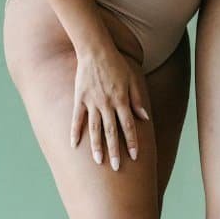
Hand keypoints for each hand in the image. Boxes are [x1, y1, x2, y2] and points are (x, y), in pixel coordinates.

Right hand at [70, 46, 148, 169]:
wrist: (95, 50)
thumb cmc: (116, 64)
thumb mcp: (132, 79)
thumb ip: (138, 99)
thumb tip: (145, 118)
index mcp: (121, 100)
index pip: (128, 126)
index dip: (132, 142)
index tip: (134, 157)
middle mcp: (107, 104)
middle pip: (112, 132)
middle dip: (115, 151)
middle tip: (116, 168)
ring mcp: (92, 103)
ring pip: (95, 129)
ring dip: (97, 146)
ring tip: (98, 161)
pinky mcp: (79, 99)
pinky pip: (76, 119)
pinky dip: (75, 132)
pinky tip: (74, 145)